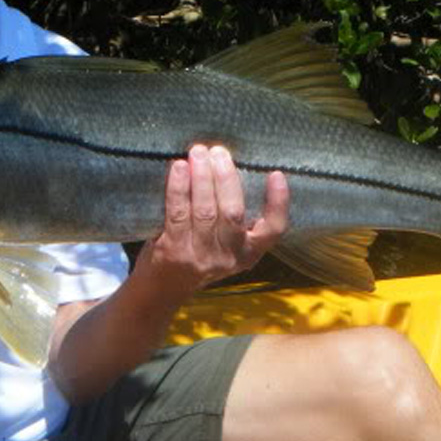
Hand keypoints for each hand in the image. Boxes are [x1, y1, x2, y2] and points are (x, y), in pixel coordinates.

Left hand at [134, 144, 288, 299]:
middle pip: (233, 213)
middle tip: (219, 151)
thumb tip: (228, 164)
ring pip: (206, 211)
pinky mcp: (173, 252)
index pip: (274, 231)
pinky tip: (178, 168)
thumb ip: (231, 217)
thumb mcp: (223, 245)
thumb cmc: (195, 254)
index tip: (276, 174)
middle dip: (226, 178)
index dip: (278, 203)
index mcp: (248, 253)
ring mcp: (200, 257)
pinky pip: (178, 213)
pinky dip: (179, 188)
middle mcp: (228, 258)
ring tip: (198, 153)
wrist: (161, 289)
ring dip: (202, 177)